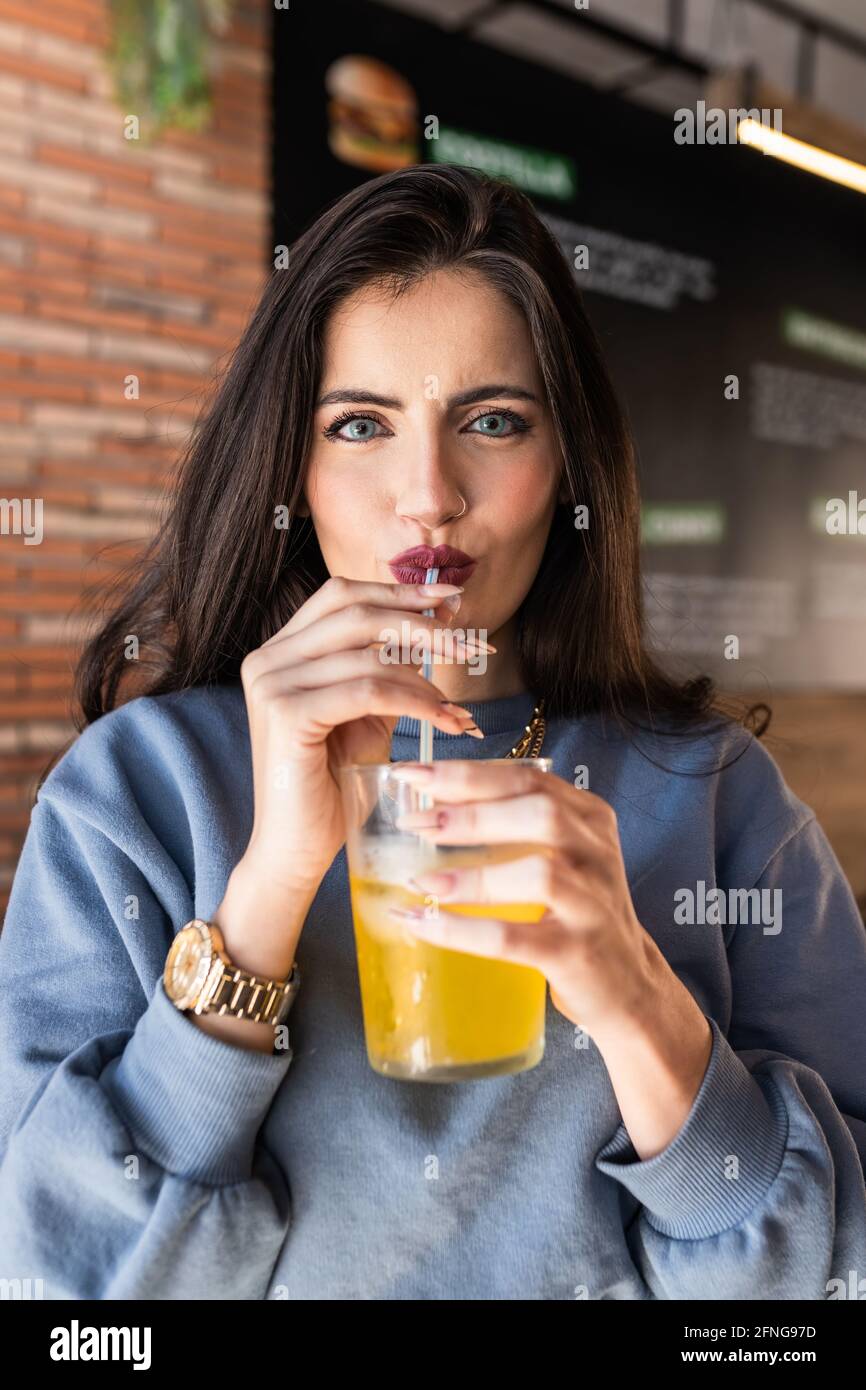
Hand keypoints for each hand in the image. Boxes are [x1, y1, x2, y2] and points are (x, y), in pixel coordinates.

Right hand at [212, 576, 479, 978]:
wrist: (298, 850)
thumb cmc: (335, 785)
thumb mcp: (367, 715)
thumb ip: (390, 670)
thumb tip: (441, 626)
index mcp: (280, 651)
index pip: (342, 596)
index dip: (399, 591)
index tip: (452, 601)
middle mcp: (267, 659)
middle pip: (356, 613)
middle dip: (422, 624)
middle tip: (472, 644)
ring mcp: (271, 684)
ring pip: (369, 655)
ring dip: (428, 674)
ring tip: (461, 702)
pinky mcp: (287, 715)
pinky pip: (368, 690)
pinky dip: (416, 701)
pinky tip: (447, 722)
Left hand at [389, 759, 658, 1035]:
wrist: (629, 984)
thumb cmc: (579, 911)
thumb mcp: (563, 855)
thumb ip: (518, 824)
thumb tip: (435, 807)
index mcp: (589, 818)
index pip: (528, 779)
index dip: (467, 774)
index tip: (414, 774)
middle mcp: (596, 853)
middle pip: (539, 813)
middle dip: (470, 814)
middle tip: (415, 823)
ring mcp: (592, 904)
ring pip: (536, 874)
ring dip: (470, 874)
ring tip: (421, 878)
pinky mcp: (575, 952)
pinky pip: (512, 937)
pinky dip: (462, 929)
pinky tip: (424, 922)